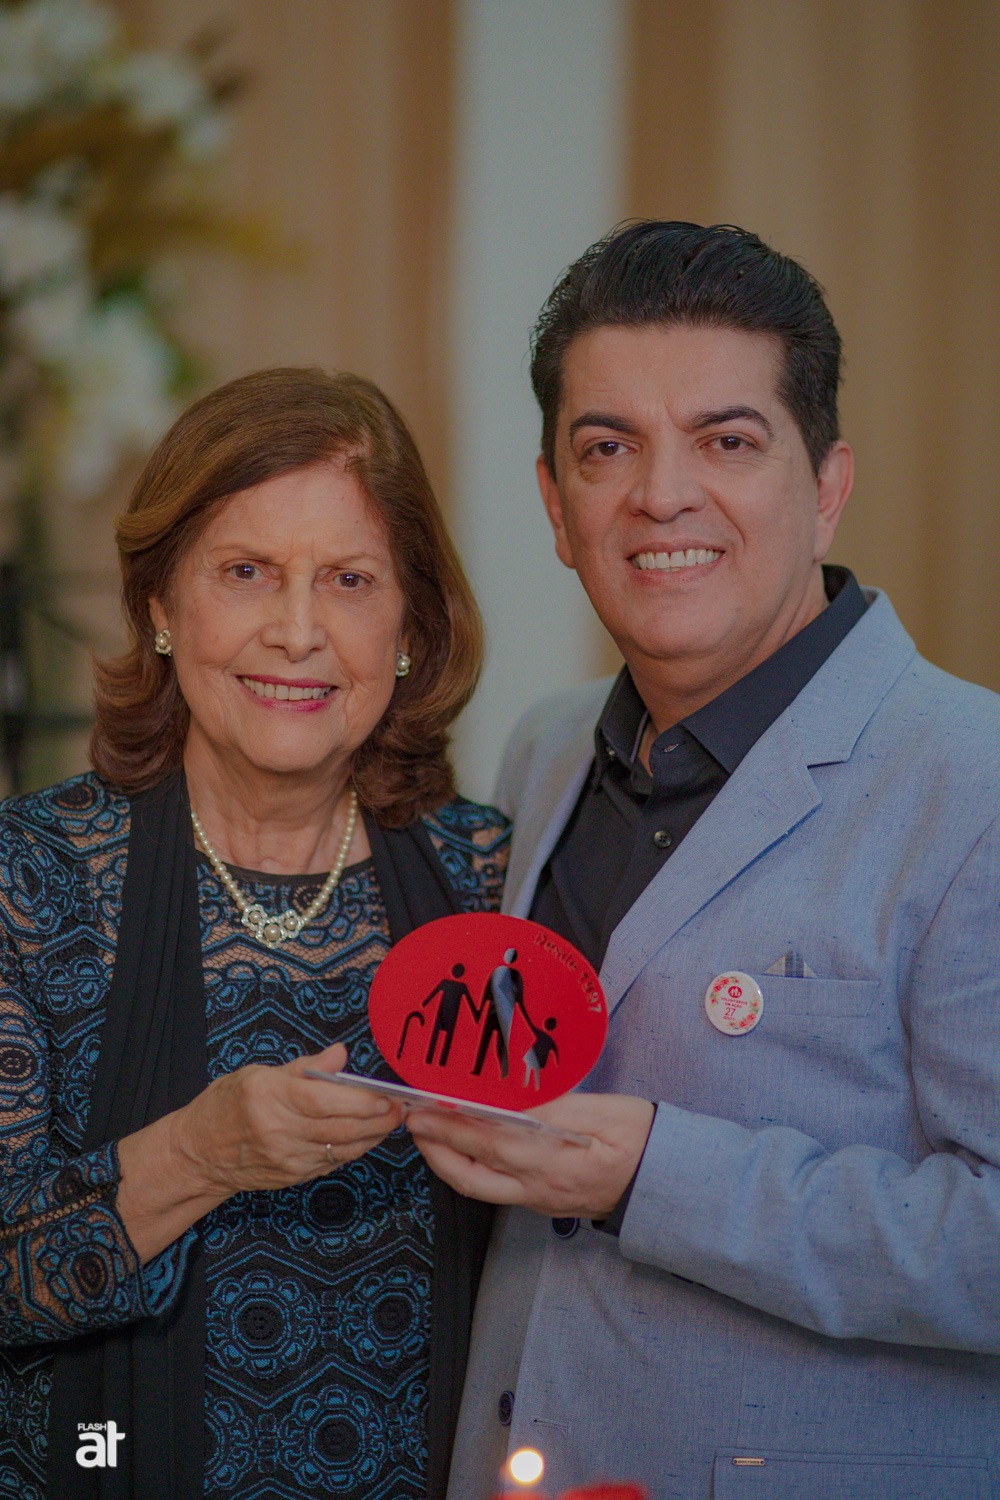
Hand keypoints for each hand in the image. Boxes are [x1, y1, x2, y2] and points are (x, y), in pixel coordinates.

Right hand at [169, 1043, 404, 1198]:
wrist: (198, 1153)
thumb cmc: (227, 1104)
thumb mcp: (258, 1073)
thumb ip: (305, 1067)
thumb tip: (341, 1055)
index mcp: (270, 1097)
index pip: (323, 1101)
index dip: (360, 1100)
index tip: (385, 1096)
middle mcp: (279, 1131)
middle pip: (340, 1128)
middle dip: (378, 1120)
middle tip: (400, 1108)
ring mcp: (287, 1158)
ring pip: (342, 1148)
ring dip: (372, 1136)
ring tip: (391, 1120)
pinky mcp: (293, 1177)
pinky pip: (333, 1161)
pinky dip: (354, 1148)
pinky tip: (367, 1135)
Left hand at [407, 1092, 654, 1218]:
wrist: (668, 1182)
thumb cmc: (644, 1142)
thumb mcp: (607, 1111)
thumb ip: (558, 1106)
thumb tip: (514, 1101)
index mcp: (554, 1163)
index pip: (489, 1144)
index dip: (450, 1126)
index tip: (423, 1110)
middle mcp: (539, 1188)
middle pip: (472, 1176)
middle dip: (436, 1150)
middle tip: (415, 1123)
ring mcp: (540, 1199)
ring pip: (480, 1187)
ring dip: (449, 1161)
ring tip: (432, 1134)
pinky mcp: (544, 1201)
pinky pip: (496, 1189)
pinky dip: (472, 1167)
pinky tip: (468, 1148)